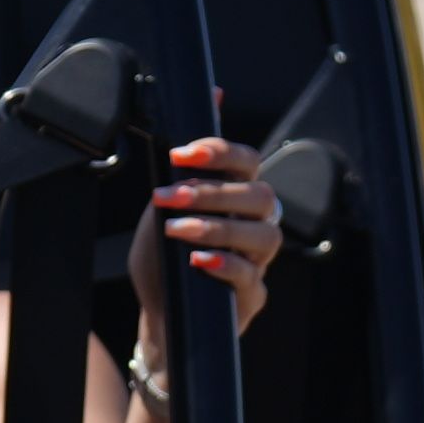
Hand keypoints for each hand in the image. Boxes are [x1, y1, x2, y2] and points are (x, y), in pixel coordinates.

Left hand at [129, 132, 278, 333]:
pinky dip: (225, 264)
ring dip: (217, 227)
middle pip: (260, 195)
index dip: (221, 152)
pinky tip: (198, 261)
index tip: (182, 154)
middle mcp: (255, 226)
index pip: (247, 162)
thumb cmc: (165, 260)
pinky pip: (251, 276)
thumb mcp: (161, 213)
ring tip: (177, 230)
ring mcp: (258, 263)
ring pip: (263, 235)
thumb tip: (203, 107)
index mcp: (236, 199)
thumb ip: (177, 171)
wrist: (160, 315)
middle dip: (213, 192)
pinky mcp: (252, 297)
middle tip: (170, 197)